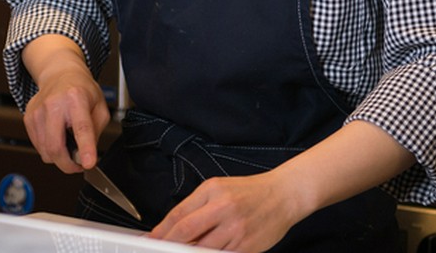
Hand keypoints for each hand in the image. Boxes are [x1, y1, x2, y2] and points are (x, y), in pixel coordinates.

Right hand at [22, 35, 110, 173]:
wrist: (60, 74)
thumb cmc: (81, 90)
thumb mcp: (100, 106)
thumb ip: (96, 132)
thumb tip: (84, 156)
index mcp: (76, 97)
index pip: (81, 127)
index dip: (85, 148)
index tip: (87, 163)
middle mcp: (54, 103)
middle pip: (55, 147)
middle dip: (68, 165)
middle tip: (78, 165)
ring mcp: (38, 111)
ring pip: (45, 152)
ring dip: (59, 158)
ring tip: (68, 144)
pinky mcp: (28, 118)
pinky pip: (38, 147)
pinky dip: (49, 149)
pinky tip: (57, 136)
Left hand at [149, 170, 299, 252]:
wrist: (283, 195)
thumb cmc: (249, 191)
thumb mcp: (219, 188)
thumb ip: (197, 206)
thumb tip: (175, 228)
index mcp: (213, 191)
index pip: (179, 214)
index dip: (161, 230)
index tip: (151, 239)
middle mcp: (224, 209)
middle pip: (186, 233)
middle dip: (169, 245)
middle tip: (160, 249)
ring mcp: (236, 230)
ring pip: (202, 249)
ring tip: (183, 251)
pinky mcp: (247, 247)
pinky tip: (206, 252)